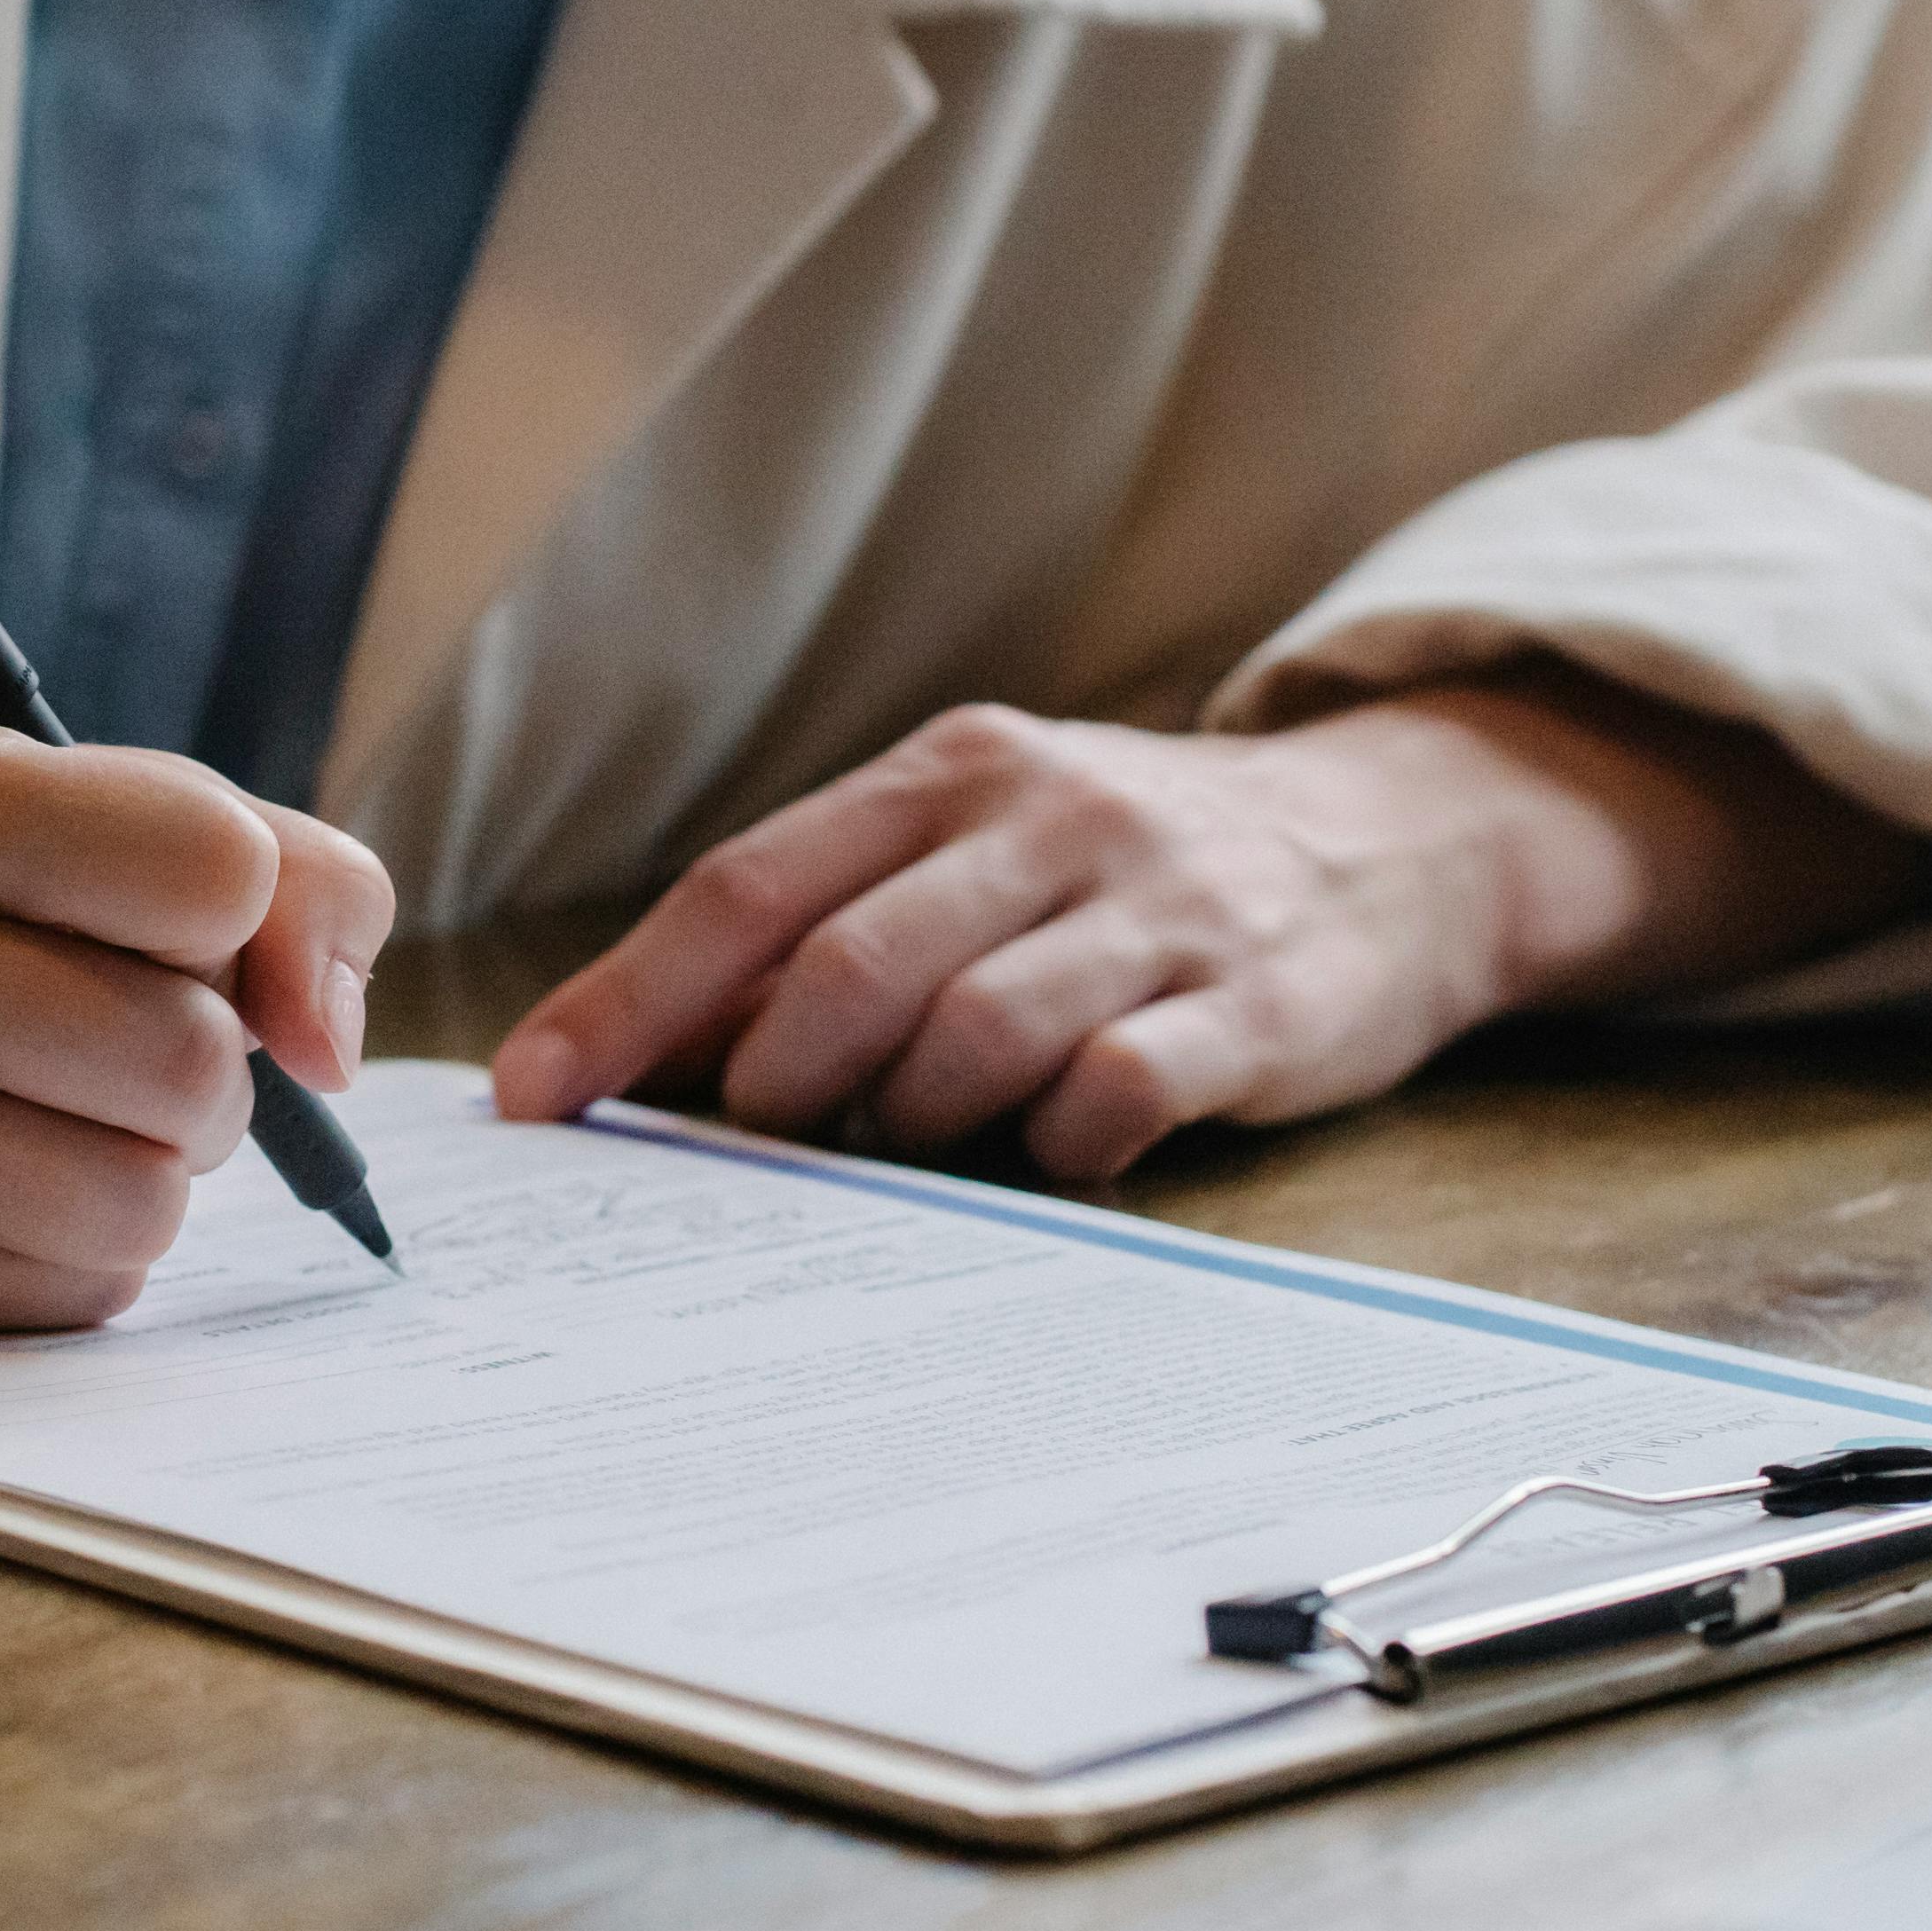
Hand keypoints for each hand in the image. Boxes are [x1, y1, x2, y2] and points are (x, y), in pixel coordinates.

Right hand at [0, 723, 391, 1329]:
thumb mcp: (75, 797)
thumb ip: (282, 872)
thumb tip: (332, 1047)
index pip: (216, 870)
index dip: (232, 903)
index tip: (163, 910)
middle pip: (190, 1059)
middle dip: (207, 1057)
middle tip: (129, 1032)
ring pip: (144, 1200)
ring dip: (154, 1164)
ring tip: (71, 1107)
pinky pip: (76, 1293)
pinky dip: (84, 1245)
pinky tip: (3, 1173)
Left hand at [487, 679, 1921, 1182]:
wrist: (1398, 839)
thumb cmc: (1127, 870)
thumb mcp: (977, 845)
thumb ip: (828, 926)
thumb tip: (635, 1048)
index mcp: (948, 775)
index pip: (748, 888)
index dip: (628, 1000)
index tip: (533, 1097)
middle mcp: (1045, 819)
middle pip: (847, 964)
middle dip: (765, 1080)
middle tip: (741, 1149)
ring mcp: (1156, 908)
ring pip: (972, 1033)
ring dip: (904, 1123)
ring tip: (903, 1153)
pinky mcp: (1255, 1003)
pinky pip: (1118, 1091)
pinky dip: (1055, 1145)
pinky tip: (1048, 1156)